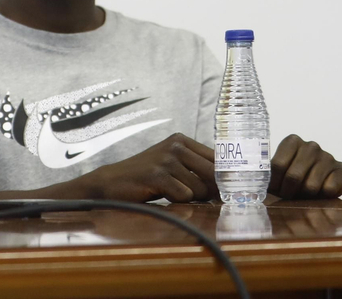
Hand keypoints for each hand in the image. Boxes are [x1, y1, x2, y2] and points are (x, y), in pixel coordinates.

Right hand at [79, 133, 216, 202]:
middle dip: (212, 191)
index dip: (225, 177)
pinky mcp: (158, 174)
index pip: (218, 158)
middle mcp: (176, 145)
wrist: (112, 182)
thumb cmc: (147, 178)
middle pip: (214, 173)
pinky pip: (184, 196)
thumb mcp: (173, 165)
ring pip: (200, 189)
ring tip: (170, 192)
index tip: (228, 190)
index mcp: (182, 140)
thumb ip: (198, 169)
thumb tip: (230, 184)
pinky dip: (176, 201)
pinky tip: (160, 194)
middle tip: (201, 198)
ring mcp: (166, 158)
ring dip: (189, 197)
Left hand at [269, 134, 341, 199]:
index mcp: (292, 141)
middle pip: (293, 176)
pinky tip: (319, 193)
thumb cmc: (294, 176)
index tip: (275, 191)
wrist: (322, 179)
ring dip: (305, 196)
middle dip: (288, 192)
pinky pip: (329, 189)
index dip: (275, 183)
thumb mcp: (280, 171)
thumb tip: (250, 192)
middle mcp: (310, 146)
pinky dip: (323, 197)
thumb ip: (268, 175)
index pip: (278, 166)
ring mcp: (327, 156)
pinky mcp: (341, 168)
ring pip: (311, 186)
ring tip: (302, 195)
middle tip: (288, 197)